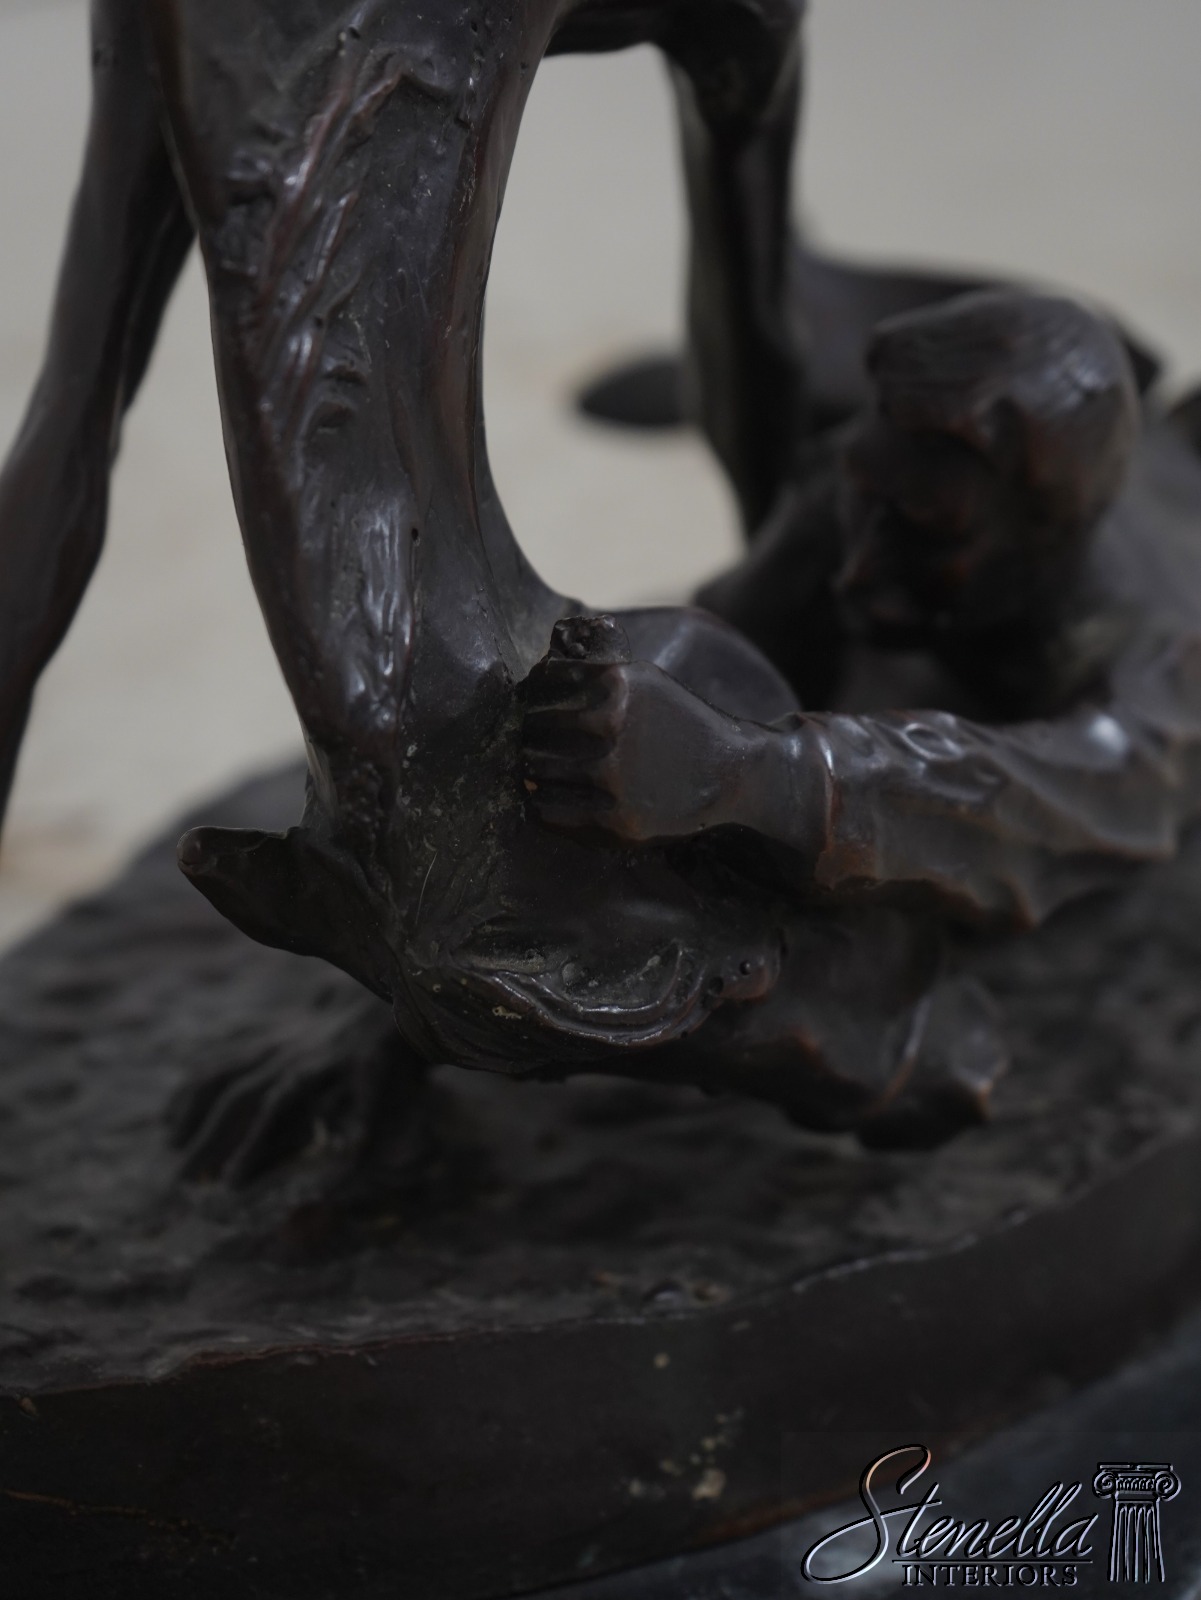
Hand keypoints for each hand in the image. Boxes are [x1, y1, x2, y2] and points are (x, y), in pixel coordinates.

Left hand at [521, 618, 754, 843]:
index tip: (534, 709)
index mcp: (615, 684)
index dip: (532, 698)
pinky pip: (549, 811)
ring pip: (534, 770)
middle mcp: (610, 724)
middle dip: (530, 736)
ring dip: (532, 771)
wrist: (730, 771)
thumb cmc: (680, 723)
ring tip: (539, 772)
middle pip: (533, 729)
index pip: (540, 686)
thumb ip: (594, 673)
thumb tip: (537, 673)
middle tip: (535, 745)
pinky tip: (547, 797)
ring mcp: (612, 774)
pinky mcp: (617, 818)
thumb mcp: (644, 680)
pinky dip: (541, 804)